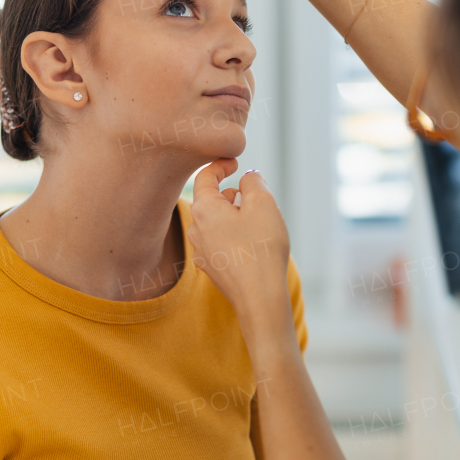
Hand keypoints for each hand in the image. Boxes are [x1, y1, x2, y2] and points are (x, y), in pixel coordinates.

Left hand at [188, 158, 291, 324]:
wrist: (260, 297)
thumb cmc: (261, 247)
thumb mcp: (263, 203)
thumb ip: (253, 182)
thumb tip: (247, 179)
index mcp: (204, 209)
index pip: (204, 177)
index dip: (219, 165)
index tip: (234, 162)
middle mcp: (196, 230)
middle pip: (210, 201)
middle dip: (231, 194)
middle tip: (254, 197)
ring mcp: (202, 251)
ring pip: (215, 222)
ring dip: (233, 216)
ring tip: (257, 222)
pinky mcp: (212, 268)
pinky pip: (219, 242)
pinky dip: (233, 235)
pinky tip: (252, 244)